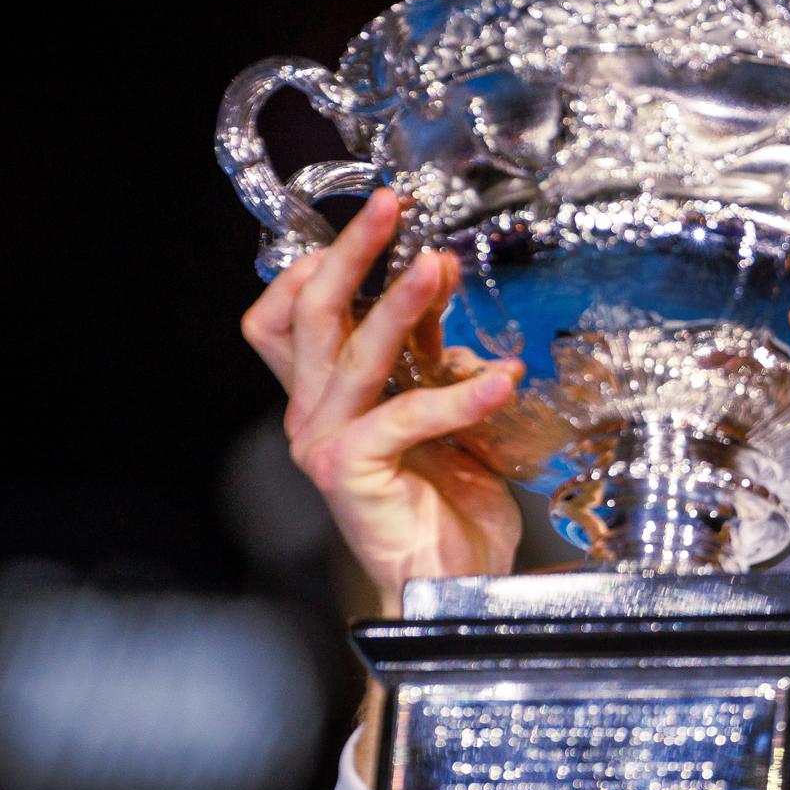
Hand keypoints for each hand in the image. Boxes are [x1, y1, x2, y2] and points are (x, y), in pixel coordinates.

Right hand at [240, 188, 525, 613]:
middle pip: (310, 314)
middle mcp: (311, 414)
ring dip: (399, 304)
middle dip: (352, 252)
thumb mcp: (439, 406)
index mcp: (323, 395)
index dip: (315, 263)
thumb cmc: (445, 501)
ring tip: (439, 265)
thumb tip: (437, 279)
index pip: (286, 314)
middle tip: (392, 206)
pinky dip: (459, 394)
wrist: (450, 582)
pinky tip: (503, 378)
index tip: (374, 221)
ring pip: (354, 354)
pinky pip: (406, 414)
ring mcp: (325, 443)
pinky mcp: (352, 472)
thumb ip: (426, 351)